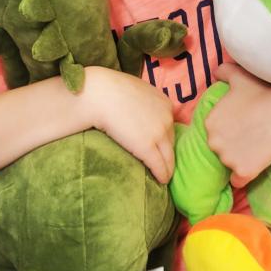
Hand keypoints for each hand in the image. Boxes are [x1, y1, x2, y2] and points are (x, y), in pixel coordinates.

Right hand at [82, 66, 174, 183]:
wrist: (99, 94)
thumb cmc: (108, 89)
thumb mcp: (134, 89)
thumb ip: (142, 101)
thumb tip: (135, 109)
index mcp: (163, 102)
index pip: (169, 125)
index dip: (164, 137)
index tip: (161, 146)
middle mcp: (166, 117)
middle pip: (170, 141)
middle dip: (167, 152)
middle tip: (163, 163)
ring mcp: (159, 133)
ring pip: (168, 156)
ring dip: (167, 166)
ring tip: (164, 175)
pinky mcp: (148, 147)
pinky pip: (160, 165)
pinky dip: (162, 175)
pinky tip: (162, 181)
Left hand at [205, 63, 270, 188]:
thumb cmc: (264, 92)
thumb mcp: (240, 76)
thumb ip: (224, 71)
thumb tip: (216, 72)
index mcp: (210, 121)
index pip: (215, 131)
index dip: (229, 129)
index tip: (243, 125)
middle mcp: (213, 142)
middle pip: (219, 149)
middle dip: (232, 144)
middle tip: (251, 135)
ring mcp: (227, 158)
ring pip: (229, 164)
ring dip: (240, 159)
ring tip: (257, 148)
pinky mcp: (243, 172)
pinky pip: (238, 181)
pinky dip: (244, 177)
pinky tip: (254, 166)